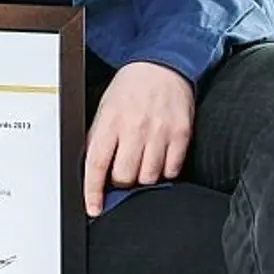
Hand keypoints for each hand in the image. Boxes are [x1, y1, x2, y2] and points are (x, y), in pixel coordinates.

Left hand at [83, 61, 193, 216]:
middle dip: (121, 181)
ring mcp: (160, 131)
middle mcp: (135, 127)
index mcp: (110, 120)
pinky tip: (159, 158)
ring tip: (141, 161)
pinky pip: (172, 170)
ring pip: (149, 177)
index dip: (93, 191)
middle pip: (125, 177)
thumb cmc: (130, 88)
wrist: (162, 65)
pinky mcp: (181, 134)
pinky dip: (164, 171)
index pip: (97, 163)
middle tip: (122, 170)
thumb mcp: (105, 108)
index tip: (93, 208)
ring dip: (143, 177)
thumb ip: (99, 138)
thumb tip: (92, 171)